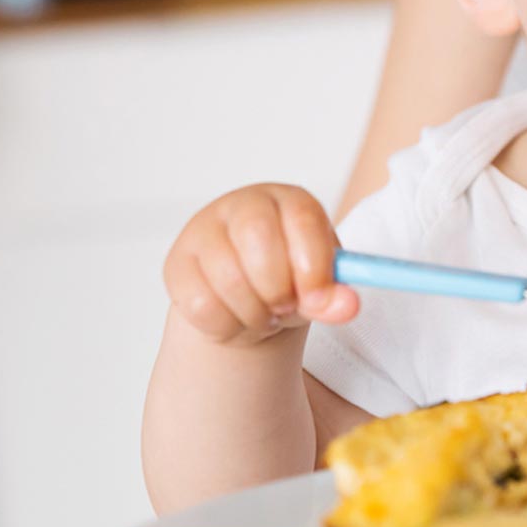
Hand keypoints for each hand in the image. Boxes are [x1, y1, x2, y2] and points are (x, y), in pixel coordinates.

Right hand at [163, 183, 359, 346]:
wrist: (243, 299)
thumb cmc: (288, 282)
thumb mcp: (317, 288)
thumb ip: (333, 296)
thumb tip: (348, 306)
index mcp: (289, 201)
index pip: (302, 217)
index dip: (313, 262)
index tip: (317, 299)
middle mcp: (244, 205)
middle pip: (257, 237)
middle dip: (277, 287)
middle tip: (285, 307)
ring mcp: (204, 231)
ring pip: (228, 277)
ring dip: (254, 313)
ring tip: (263, 315)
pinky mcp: (177, 263)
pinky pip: (200, 304)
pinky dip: (225, 326)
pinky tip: (234, 319)